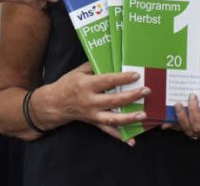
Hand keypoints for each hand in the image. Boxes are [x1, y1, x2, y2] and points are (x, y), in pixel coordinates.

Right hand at [35, 63, 149, 141]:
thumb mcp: (78, 71)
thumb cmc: (67, 84)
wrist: (54, 104)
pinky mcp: (93, 123)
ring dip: (129, 118)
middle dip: (131, 96)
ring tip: (143, 114)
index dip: (123, 78)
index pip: (108, 81)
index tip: (136, 75)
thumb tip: (111, 59)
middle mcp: (90, 101)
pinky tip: (131, 141)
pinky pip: (108, 131)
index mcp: (86, 85)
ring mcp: (92, 114)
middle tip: (146, 91)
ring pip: (113, 119)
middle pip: (114, 100)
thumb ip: (94, 66)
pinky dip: (120, 137)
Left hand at [169, 93, 199, 138]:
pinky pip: (179, 128)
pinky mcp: (187, 129)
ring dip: (181, 116)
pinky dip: (172, 124)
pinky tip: (165, 120)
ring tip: (178, 104)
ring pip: (188, 129)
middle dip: (193, 111)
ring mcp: (196, 132)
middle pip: (199, 127)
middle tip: (192, 96)